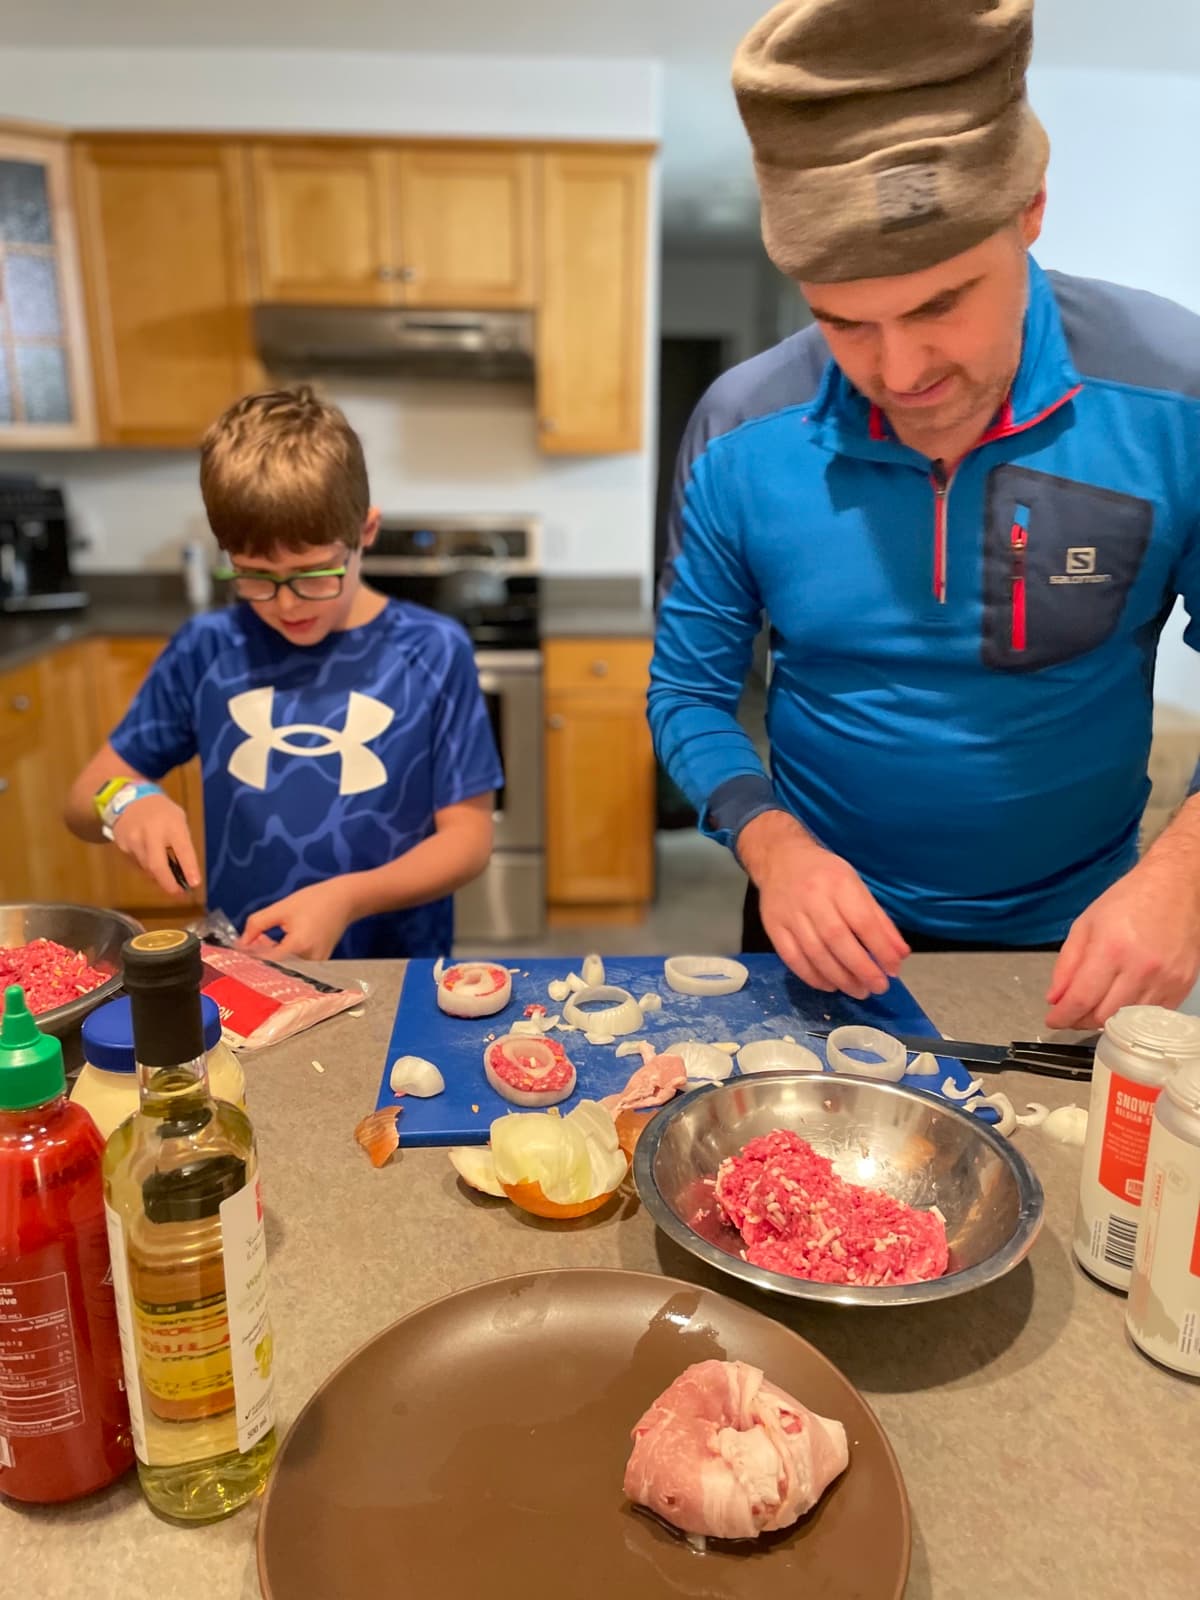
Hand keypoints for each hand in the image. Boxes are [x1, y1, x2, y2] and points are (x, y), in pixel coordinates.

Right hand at [111, 794, 201, 897]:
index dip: (189, 868)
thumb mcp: (178, 820)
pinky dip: (147, 869)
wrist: (129, 799)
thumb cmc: (162, 812)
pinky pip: (137, 864)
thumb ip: (182, 843)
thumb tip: (186, 872)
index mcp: (172, 824)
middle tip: (178, 893)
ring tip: (168, 879)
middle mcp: (151, 833)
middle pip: (158, 866)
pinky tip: (152, 865)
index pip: (182, 849)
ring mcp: (134, 840)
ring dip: (159, 877)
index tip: (195, 884)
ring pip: (147, 869)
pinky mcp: (122, 847)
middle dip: (168, 884)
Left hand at [240, 879, 359, 960]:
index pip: (265, 962)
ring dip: (268, 958)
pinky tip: (274, 943)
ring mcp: (316, 966)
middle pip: (274, 969)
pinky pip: (294, 966)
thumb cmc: (314, 901)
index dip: (248, 959)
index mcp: (298, 946)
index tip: (233, 953)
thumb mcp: (281, 908)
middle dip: (256, 958)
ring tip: (261, 939)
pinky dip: (281, 958)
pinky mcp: (319, 965)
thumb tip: (241, 943)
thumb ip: (257, 925)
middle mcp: (308, 961)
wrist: (344, 900)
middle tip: (244, 945)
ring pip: (283, 969)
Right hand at [738, 811, 908, 998]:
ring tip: (859, 991)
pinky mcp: (773, 928)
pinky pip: (792, 958)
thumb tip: (899, 954)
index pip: (862, 921)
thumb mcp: (856, 886)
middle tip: (879, 987)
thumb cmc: (824, 875)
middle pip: (837, 939)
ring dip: (840, 978)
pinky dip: (812, 977)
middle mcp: (812, 898)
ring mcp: (790, 914)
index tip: (894, 969)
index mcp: (838, 883)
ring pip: (815, 953)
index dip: (880, 948)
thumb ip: (878, 920)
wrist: (780, 859)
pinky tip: (830, 985)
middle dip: (862, 968)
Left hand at [1046, 858, 1199, 1029]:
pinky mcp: (1182, 985)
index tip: (1053, 1020)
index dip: (1062, 1016)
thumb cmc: (1129, 900)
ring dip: (1106, 1020)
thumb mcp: (1085, 924)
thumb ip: (1067, 964)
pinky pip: (1152, 1016)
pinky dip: (1133, 1016)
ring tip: (1095, 1006)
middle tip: (1072, 1013)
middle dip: (1081, 1020)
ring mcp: (1165, 979)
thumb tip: (1055, 998)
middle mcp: (1140, 968)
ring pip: (1128, 1021)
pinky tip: (1122, 1001)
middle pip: (1104, 1016)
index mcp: (1111, 949)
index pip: (1081, 998)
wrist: (1174, 887)